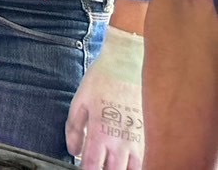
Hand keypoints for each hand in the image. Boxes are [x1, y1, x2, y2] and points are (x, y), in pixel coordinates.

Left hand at [67, 27, 143, 168]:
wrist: (128, 64)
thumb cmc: (101, 80)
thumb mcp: (79, 101)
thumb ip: (73, 128)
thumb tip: (73, 150)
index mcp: (99, 132)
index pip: (92, 166)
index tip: (83, 168)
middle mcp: (120, 140)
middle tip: (98, 164)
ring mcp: (138, 139)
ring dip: (121, 169)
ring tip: (113, 163)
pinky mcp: (150, 135)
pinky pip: (146, 159)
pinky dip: (137, 163)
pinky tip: (129, 159)